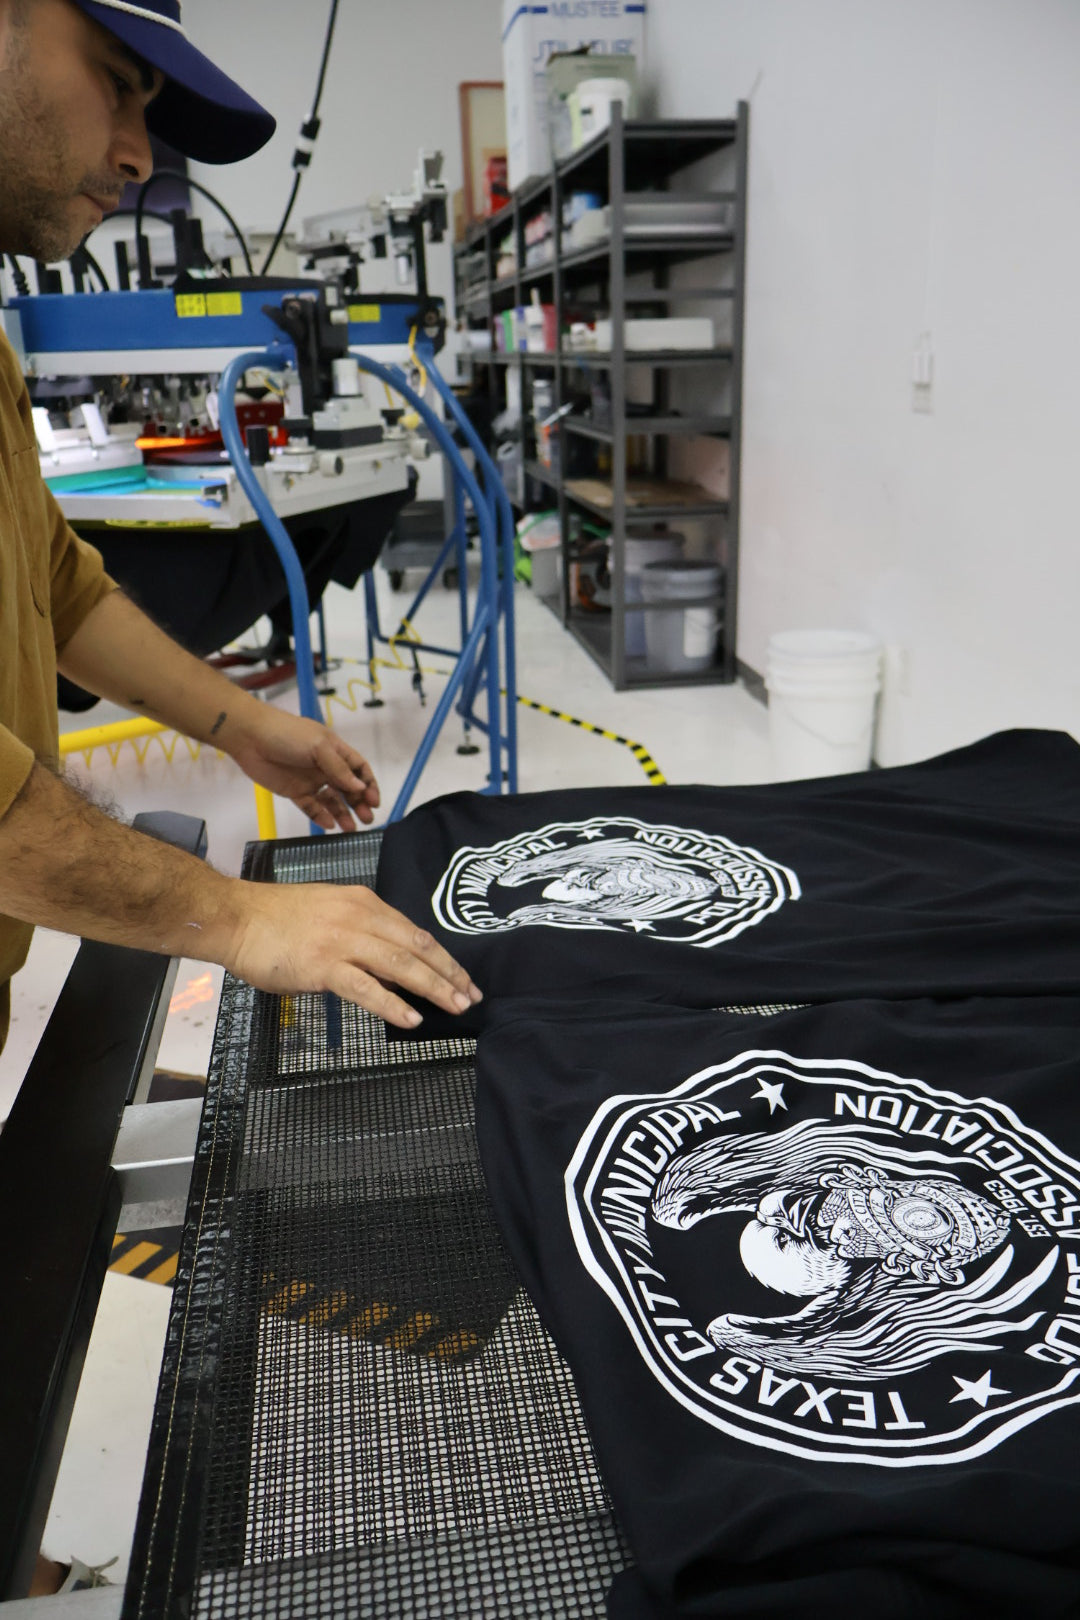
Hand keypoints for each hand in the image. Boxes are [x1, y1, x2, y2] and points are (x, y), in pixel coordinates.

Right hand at [226, 880, 482, 1029]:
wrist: (235, 917)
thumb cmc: (275, 918)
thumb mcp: (329, 912)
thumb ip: (359, 933)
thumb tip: (386, 964)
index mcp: (364, 903)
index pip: (415, 932)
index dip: (443, 957)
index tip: (463, 977)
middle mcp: (359, 917)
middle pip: (416, 948)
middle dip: (448, 974)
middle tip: (471, 996)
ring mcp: (342, 941)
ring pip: (400, 965)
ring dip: (432, 988)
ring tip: (454, 1006)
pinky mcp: (323, 965)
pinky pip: (366, 988)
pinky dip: (392, 1004)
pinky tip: (410, 1018)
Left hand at [229, 707, 379, 830]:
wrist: (250, 738)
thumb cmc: (287, 734)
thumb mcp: (319, 747)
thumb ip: (339, 769)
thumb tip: (359, 787)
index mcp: (335, 751)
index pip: (358, 769)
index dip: (368, 784)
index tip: (373, 801)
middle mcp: (325, 767)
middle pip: (348, 788)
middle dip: (359, 803)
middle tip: (367, 818)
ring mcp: (310, 780)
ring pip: (332, 801)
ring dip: (343, 813)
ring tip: (351, 828)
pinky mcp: (294, 792)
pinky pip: (311, 807)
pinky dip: (321, 816)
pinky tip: (329, 824)